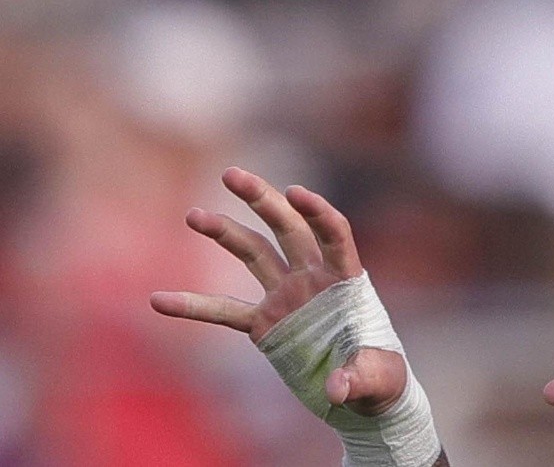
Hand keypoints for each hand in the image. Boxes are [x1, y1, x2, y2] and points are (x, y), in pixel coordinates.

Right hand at [150, 166, 406, 416]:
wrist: (362, 392)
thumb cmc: (381, 377)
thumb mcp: (377, 377)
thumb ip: (357, 377)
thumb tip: (338, 389)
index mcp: (346, 279)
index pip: (333, 233)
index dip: (317, 211)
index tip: (295, 192)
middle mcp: (313, 277)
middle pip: (287, 227)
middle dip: (261, 199)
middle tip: (231, 174)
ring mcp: (287, 295)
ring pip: (253, 252)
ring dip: (225, 232)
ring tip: (193, 214)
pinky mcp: (265, 322)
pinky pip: (225, 311)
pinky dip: (195, 306)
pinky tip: (160, 300)